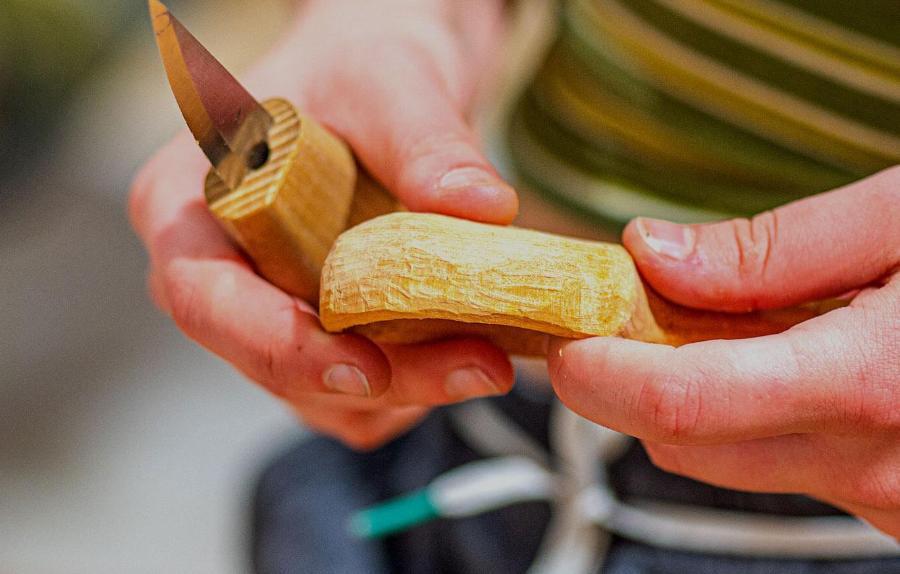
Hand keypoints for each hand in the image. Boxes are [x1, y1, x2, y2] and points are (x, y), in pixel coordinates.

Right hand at [129, 0, 516, 448]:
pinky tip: (466, 348)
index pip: (204, 298)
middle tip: (481, 365)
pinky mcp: (318, 329)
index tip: (368, 369)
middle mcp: (217, 270)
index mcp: (188, 203)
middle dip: (378, 379)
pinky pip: (355, 391)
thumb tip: (481, 208)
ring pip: (319, 391)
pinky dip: (412, 385)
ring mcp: (267, 308)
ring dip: (406, 389)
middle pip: (271, 361)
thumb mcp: (393, 82)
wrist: (388, 80)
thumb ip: (427, 142)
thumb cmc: (364, 62)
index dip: (278, 346)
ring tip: (488, 355)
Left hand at [549, 167, 899, 536]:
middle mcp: (874, 464)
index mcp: (873, 382)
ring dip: (691, 398)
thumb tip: (656, 255)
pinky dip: (750, 417)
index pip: (685, 404)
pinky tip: (777, 359)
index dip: (602, 376)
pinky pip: (783, 467)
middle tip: (623, 311)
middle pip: (687, 443)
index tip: (565, 340)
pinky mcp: (895, 502)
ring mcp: (887, 498)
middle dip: (632, 383)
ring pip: (729, 459)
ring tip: (712, 323)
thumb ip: (777, 248)